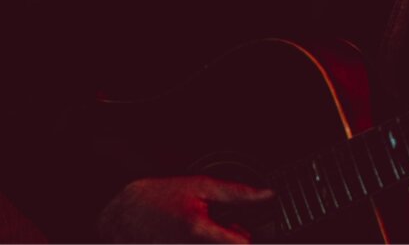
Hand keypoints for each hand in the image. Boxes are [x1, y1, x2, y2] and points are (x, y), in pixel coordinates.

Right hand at [97, 175, 273, 242]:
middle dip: (231, 240)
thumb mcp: (202, 184)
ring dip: (216, 243)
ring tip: (206, 232)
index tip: (246, 229)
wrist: (125, 212)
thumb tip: (268, 195)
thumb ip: (238, 192)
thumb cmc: (162, 195)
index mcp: (199, 229)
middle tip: (225, 226)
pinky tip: (196, 238)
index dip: (247, 237)